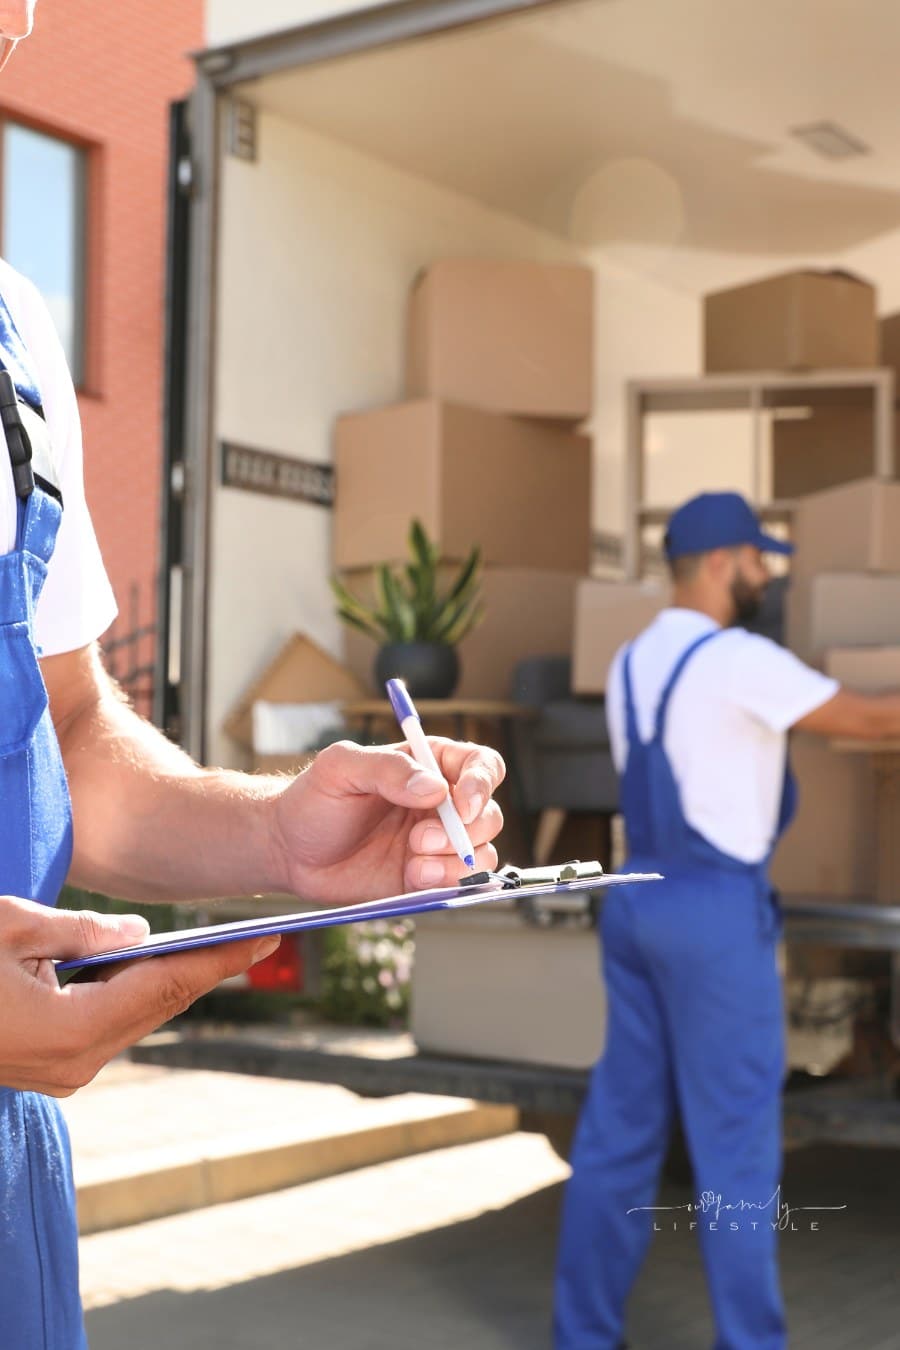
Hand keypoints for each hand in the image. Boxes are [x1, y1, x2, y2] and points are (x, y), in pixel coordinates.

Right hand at [0, 896, 279, 1095]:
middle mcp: (72, 1065)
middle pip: (156, 1006)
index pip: (165, 986)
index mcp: (69, 1031)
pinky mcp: (46, 1069)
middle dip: (207, 971)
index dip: (221, 961)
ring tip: (219, 948)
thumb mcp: (12, 928)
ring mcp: (58, 1074)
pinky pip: (106, 1026)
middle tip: (255, 939)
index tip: (267, 940)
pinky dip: (134, 995)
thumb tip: (141, 934)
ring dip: (171, 982)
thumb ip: (84, 931)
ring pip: (133, 1018)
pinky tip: (153, 968)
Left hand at [269, 737, 504, 903]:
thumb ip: (387, 769)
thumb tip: (433, 788)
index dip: (482, 784)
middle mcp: (440, 804)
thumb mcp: (340, 768)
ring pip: (482, 853)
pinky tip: (412, 877)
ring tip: (413, 864)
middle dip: (464, 831)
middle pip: (489, 814)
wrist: (289, 851)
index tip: (463, 805)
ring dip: (456, 863)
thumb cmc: (312, 800)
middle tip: (420, 838)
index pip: (481, 766)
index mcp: (428, 766)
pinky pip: (459, 884)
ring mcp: (436, 843)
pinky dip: (445, 884)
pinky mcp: (427, 877)